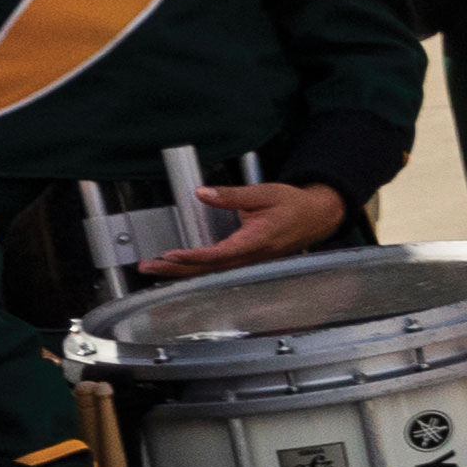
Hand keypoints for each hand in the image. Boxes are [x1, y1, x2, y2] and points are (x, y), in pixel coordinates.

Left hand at [136, 177, 348, 278]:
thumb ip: (231, 195)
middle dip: (176, 269)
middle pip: (209, 270)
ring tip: (155, 269)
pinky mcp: (248, 263)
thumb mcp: (264, 193)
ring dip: (182, 273)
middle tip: (148, 267)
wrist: (318, 217)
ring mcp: (250, 263)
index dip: (195, 257)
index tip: (172, 255)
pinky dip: (196, 271)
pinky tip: (179, 270)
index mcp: (257, 240)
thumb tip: (202, 193)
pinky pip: (219, 271)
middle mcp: (253, 257)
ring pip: (211, 273)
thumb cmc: (294, 206)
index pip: (221, 253)